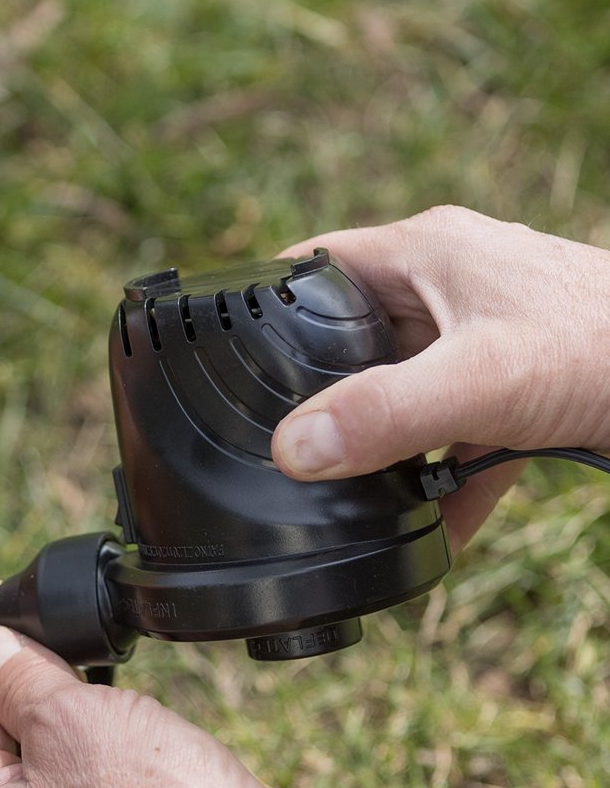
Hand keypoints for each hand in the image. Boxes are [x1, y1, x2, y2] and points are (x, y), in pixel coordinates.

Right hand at [273, 206, 609, 548]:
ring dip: (382, 444)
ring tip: (348, 494)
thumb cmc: (609, 345)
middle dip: (317, 393)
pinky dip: (444, 482)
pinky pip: (459, 436)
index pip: (309, 264)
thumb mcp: (483, 382)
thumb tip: (292, 452)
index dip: (258, 306)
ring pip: (403, 390)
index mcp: (426, 252)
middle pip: (350, 336)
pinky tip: (429, 536)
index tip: (217, 363)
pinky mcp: (522, 387)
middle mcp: (449, 285)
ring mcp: (487, 336)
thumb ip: (384, 416)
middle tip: (277, 445)